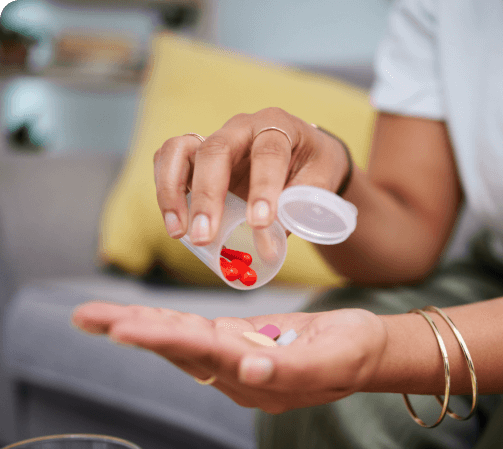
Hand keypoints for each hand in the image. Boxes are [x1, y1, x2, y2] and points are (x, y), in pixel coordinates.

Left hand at [71, 301, 386, 413]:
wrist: (365, 352)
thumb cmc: (355, 354)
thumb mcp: (332, 362)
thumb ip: (290, 368)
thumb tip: (249, 369)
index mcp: (257, 377)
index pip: (202, 354)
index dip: (163, 339)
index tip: (122, 329)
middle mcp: (237, 372)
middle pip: (178, 348)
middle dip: (132, 330)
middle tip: (85, 317)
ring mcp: (237, 358)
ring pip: (180, 340)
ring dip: (139, 326)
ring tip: (97, 316)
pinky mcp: (240, 342)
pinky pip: (196, 332)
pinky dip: (165, 322)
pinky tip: (138, 316)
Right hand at [153, 107, 348, 244]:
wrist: (303, 156)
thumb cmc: (312, 169)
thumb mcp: (318, 184)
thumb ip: (296, 212)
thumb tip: (266, 248)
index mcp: (279, 127)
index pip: (268, 153)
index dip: (263, 188)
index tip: (260, 223)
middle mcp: (241, 128)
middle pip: (215, 151)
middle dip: (208, 197)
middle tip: (205, 237)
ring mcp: (214, 139)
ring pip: (180, 151)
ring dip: (172, 192)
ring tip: (178, 232)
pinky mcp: (196, 157)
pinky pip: (169, 160)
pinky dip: (165, 189)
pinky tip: (174, 221)